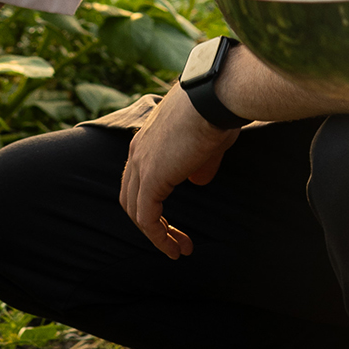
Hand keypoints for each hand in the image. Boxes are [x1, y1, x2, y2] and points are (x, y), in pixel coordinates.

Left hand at [118, 84, 235, 258]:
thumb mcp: (208, 141)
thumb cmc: (217, 111)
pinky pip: (147, 218)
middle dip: (152, 222)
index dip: (153, 201)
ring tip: (178, 250)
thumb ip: (200, 164)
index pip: (138, 178)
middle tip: (175, 239)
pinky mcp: (151, 178)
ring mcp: (141, 164)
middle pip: (131, 197)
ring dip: (156, 235)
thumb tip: (198, 181)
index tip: (176, 217)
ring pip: (136, 210)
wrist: (214, 98)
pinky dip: (159, 237)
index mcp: (148, 139)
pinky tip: (174, 248)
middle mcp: (138, 150)